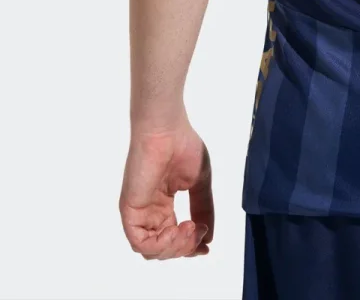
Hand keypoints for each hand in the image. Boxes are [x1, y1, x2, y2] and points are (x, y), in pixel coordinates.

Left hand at [120, 118, 213, 259]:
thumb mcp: (199, 182)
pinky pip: (140, 242)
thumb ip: (203, 208)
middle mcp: (149, 212)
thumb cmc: (183, 147)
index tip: (206, 246)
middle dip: (185, 247)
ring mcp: (139, 213)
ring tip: (190, 229)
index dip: (190, 246)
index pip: (173, 237)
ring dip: (174, 248)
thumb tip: (208, 237)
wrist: (166, 130)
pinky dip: (160, 245)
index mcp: (162, 205)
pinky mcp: (130, 211)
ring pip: (151, 250)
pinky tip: (176, 231)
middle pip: (163, 248)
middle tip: (199, 231)